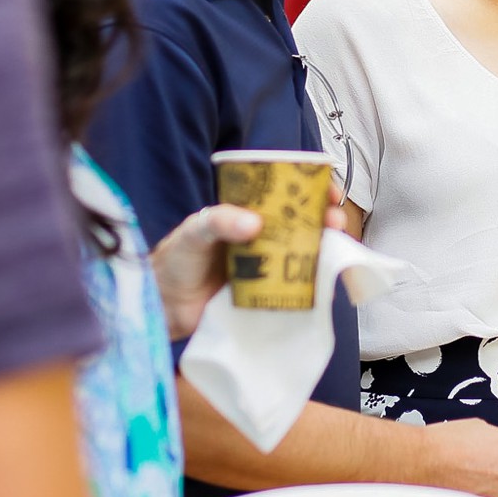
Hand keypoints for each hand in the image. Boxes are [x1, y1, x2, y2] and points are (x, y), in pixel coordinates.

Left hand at [149, 182, 346, 340]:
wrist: (163, 307)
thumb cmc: (175, 261)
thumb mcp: (193, 231)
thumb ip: (219, 220)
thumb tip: (254, 223)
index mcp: (245, 214)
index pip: (283, 195)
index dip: (309, 189)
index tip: (328, 190)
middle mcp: (259, 238)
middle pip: (301, 225)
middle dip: (323, 220)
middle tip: (334, 222)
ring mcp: (264, 267)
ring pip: (301, 255)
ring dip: (322, 252)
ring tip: (334, 252)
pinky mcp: (264, 295)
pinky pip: (292, 289)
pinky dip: (309, 287)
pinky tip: (322, 287)